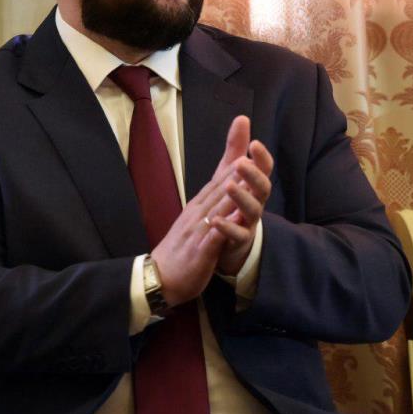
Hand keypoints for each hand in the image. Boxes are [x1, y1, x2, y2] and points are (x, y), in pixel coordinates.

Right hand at [149, 116, 254, 305]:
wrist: (158, 277)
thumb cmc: (181, 248)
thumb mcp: (197, 221)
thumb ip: (212, 203)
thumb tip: (225, 185)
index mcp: (199, 205)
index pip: (219, 178)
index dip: (234, 157)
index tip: (247, 136)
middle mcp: (198, 212)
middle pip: (220, 187)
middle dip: (237, 168)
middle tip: (254, 148)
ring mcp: (198, 231)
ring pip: (218, 208)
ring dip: (232, 191)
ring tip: (246, 176)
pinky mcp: (199, 252)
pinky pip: (212, 238)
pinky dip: (223, 228)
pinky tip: (234, 220)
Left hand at [206, 117, 273, 274]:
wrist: (229, 244)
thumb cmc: (233, 204)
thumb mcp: (231, 174)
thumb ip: (236, 148)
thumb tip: (242, 117)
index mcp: (254, 186)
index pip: (264, 169)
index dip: (261, 157)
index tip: (254, 143)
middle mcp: (256, 203)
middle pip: (262, 188)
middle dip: (253, 175)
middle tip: (241, 163)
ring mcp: (249, 223)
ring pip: (252, 210)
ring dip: (241, 197)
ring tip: (229, 186)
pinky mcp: (239, 242)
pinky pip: (237, 235)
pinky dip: (228, 228)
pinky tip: (216, 220)